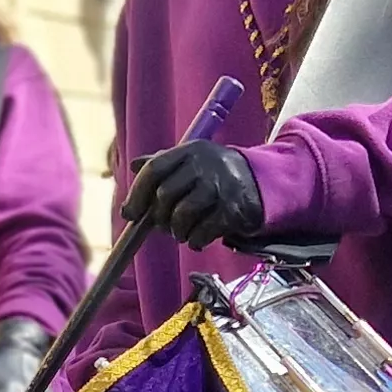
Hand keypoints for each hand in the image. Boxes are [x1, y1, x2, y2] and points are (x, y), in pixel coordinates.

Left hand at [122, 140, 265, 247]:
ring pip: (182, 215)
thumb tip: (133, 166)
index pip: (154, 169)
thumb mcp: (191, 160)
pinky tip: (198, 239)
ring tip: (181, 232)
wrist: (262, 184)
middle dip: (158, 217)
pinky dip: (195, 241)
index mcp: (190, 151)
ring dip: (177, 231)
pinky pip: (202, 232)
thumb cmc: (216, 176)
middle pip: (165, 195)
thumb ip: (163, 163)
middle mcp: (205, 165)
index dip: (137, 193)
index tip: (130, 213)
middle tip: (163, 226)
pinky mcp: (233, 210)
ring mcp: (220, 187)